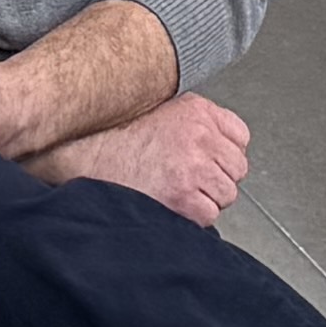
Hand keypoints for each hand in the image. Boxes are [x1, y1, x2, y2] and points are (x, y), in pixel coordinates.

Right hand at [40, 95, 249, 224]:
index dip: (224, 153)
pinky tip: (172, 205)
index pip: (240, 136)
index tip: (210, 160)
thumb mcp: (163, 109)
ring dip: (206, 199)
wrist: (85, 156)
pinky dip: (193, 217)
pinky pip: (209, 215)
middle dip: (217, 178)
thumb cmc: (117, 136)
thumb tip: (221, 142)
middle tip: (190, 180)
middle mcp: (200, 136)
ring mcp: (194, 167)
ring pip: (226, 194)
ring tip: (177, 192)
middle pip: (237, 169)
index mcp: (198, 111)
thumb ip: (197, 121)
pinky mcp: (183, 197)